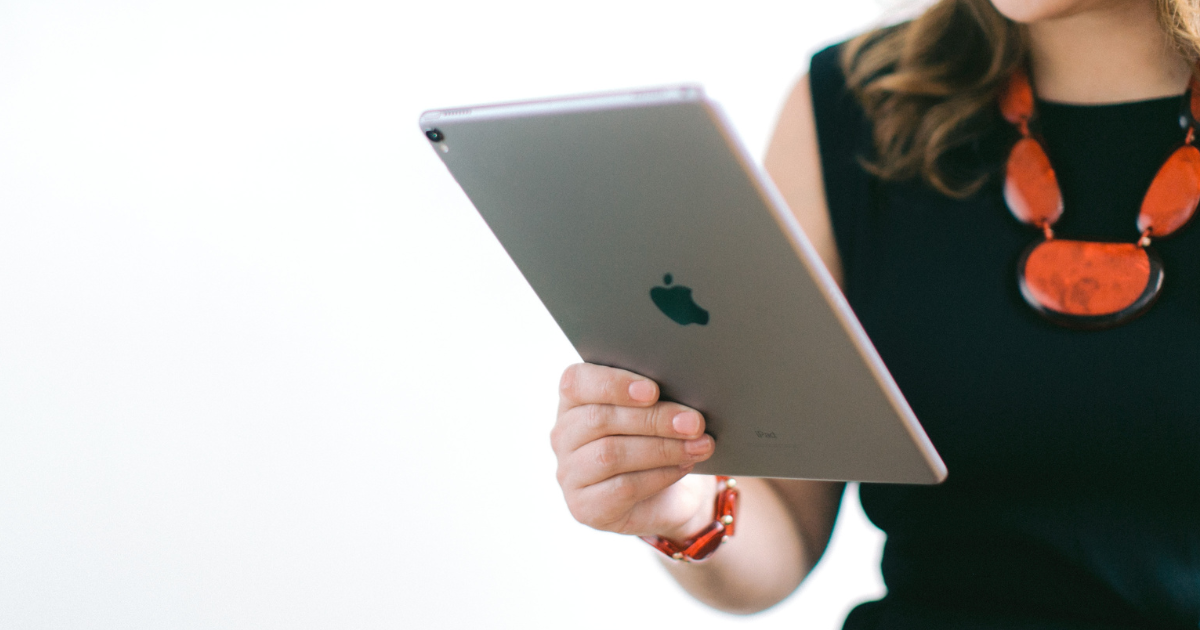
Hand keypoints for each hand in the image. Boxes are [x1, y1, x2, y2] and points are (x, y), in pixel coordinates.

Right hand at [551, 363, 717, 540]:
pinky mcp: (585, 507)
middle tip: (694, 422)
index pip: (576, 383)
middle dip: (653, 419)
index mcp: (573, 401)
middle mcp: (563, 436)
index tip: (653, 391)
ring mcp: (569, 474)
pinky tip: (683, 467)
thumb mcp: (654, 412)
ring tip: (698, 445)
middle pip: (600, 420)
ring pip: (610, 455)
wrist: (666, 496)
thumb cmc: (657, 441)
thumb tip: (680, 399)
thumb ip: (655, 399)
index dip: (613, 384)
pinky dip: (659, 475)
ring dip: (662, 448)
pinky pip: (622, 488)